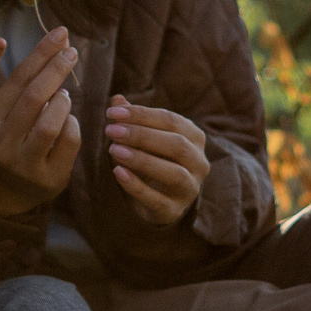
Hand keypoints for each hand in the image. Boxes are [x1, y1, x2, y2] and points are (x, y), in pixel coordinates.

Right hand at [0, 25, 80, 212]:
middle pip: (34, 97)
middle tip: (72, 52)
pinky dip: (73, 124)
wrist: (5, 190)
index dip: (42, 53)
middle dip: (56, 69)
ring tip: (66, 95)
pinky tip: (69, 120)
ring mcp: (23, 162)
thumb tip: (59, 43)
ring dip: (63, 102)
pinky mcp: (47, 178)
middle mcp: (1, 141)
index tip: (61, 33)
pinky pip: (68, 142)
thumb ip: (23, 84)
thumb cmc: (9, 139)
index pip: (18, 78)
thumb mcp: (3, 113)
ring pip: (50, 123)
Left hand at [104, 97, 207, 225]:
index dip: (141, 114)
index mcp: (194, 138)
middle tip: (111, 130)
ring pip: (173, 173)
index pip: (171, 120)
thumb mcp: (143, 139)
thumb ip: (132, 120)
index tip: (112, 111)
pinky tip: (118, 172)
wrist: (158, 202)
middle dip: (141, 135)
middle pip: (176, 144)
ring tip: (113, 149)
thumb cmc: (151, 162)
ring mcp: (190, 189)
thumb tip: (117, 99)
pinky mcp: (174, 211)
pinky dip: (136, 186)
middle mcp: (199, 163)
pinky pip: (157, 199)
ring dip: (142, 159)